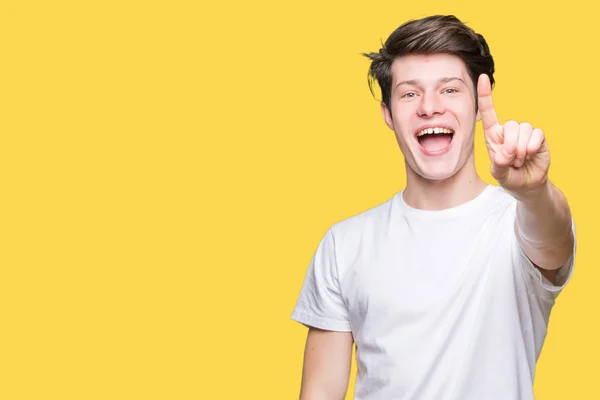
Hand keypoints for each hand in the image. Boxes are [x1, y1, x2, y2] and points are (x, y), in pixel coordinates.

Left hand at [477, 74, 549, 198]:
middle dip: (511, 147)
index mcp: (493, 135)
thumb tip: (509, 150)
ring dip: (522, 150)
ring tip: (520, 160)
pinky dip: (533, 148)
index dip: (485, 95)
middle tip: (512, 160)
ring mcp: (524, 132)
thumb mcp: (499, 173)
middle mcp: (508, 130)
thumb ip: (500, 163)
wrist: (527, 184)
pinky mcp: (538, 136)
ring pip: (524, 130)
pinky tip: (530, 156)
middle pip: (510, 125)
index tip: (482, 78)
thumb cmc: (508, 176)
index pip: (488, 112)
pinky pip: (536, 135)